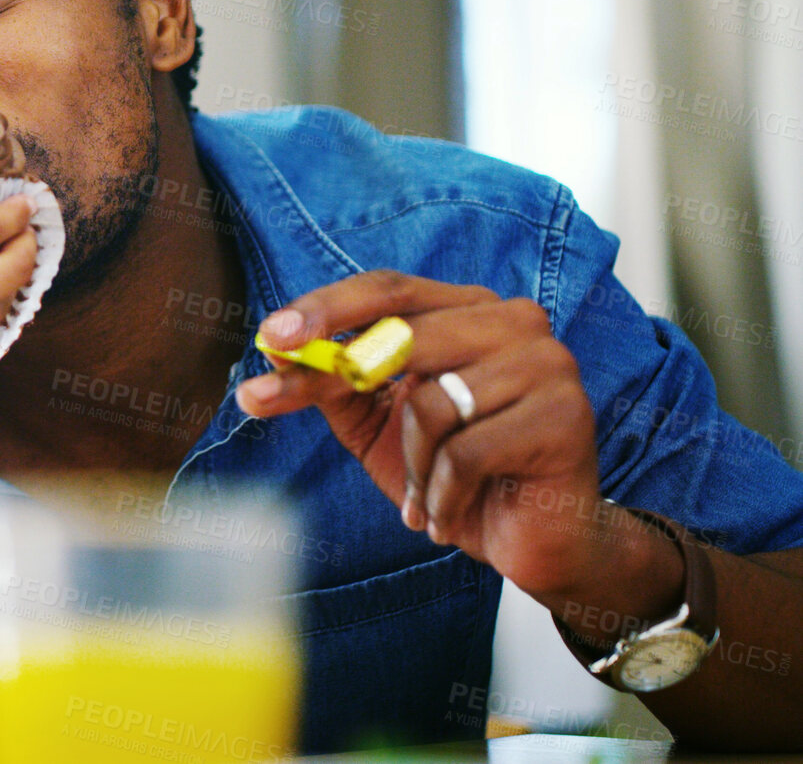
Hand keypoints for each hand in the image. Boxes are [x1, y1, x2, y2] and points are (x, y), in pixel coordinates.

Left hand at [234, 271, 612, 597]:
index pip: (389, 289)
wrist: (536, 542)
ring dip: (410, 466)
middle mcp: (514, 322)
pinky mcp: (564, 417)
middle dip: (330, 379)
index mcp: (470, 310)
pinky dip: (440, 496)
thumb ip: (333, 384)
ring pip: (429, 404)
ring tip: (424, 498)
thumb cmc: (455, 475)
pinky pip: (463, 454)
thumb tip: (269, 363)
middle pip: (401, 335)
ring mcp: (547, 364)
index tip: (271, 336)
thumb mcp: (379, 423)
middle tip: (267, 403)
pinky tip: (449, 516)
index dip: (326, 308)